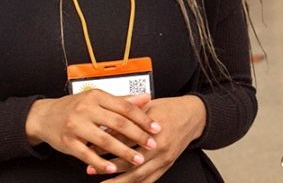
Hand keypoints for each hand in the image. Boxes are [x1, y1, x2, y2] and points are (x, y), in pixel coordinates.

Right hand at [26, 91, 160, 174]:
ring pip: (105, 140)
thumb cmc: (74, 107)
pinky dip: (101, 162)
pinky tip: (112, 168)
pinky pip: (87, 154)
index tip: (156, 127)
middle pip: (118, 123)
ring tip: (137, 160)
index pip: (125, 107)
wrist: (44, 116)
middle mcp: (86, 108)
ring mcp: (76, 125)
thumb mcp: (97, 99)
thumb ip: (122, 100)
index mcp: (96, 96)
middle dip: (137, 136)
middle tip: (152, 145)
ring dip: (123, 152)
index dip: (143, 118)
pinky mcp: (68, 141)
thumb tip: (146, 98)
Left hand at [91, 95, 205, 181]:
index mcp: (153, 129)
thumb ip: (127, 118)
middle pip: (130, 162)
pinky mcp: (167, 166)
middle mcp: (160, 147)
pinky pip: (149, 180)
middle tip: (90, 169)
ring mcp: (164, 159)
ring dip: (119, 181)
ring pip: (138, 175)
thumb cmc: (169, 109)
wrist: (193, 116)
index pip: (124, 140)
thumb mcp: (147, 108)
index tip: (90, 149)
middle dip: (108, 167)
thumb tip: (106, 130)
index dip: (105, 146)